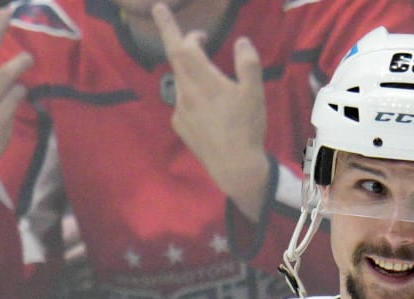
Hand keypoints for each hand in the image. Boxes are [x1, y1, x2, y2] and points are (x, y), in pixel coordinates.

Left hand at [151, 3, 270, 221]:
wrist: (234, 167)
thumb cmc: (247, 128)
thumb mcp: (255, 92)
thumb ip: (248, 62)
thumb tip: (241, 41)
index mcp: (203, 80)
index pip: (184, 45)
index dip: (189, 33)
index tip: (202, 34)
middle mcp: (186, 92)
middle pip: (173, 55)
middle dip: (167, 30)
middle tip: (158, 8)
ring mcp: (180, 110)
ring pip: (179, 79)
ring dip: (187, 68)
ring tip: (204, 73)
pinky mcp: (180, 126)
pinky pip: (182, 101)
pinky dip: (190, 93)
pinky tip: (207, 107)